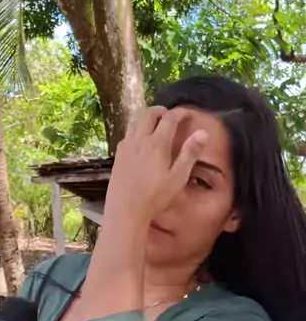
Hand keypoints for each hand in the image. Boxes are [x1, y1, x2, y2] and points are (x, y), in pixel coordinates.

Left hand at [104, 106, 207, 223]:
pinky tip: (139, 140)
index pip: (169, 118)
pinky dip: (136, 129)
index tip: (188, 113)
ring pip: (135, 122)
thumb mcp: (178, 177)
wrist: (125, 209)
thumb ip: (190, 153)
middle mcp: (140, 140)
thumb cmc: (155, 196)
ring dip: (146, 117)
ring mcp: (126, 147)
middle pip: (148, 114)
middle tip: (169, 115)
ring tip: (154, 123)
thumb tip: (203, 132)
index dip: (180, 112)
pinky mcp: (118, 156)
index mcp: (157, 143)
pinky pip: (127, 134)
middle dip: (160, 110)